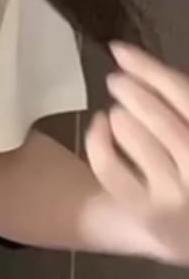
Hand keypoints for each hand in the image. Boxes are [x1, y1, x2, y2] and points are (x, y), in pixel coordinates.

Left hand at [85, 42, 188, 265]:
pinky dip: (100, 145)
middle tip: (115, 80)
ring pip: (148, 152)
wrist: (188, 228)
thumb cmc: (188, 170)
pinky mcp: (148, 219)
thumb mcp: (188, 131)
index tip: (121, 50)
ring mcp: (180, 203)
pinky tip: (99, 125)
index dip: (154, 71)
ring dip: (125, 121)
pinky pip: (115, 176)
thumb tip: (143, 68)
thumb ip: (180, 108)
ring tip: (116, 110)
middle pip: (175, 129)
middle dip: (141, 96)